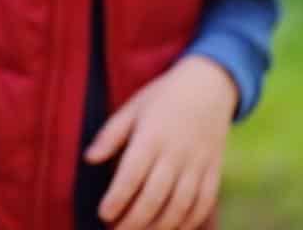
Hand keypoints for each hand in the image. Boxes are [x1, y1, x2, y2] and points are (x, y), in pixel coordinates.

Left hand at [84, 56, 237, 229]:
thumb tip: (89, 159)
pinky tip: (171, 229)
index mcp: (152, 136)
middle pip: (154, 197)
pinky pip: (203, 204)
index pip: (132, 176)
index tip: (103, 214)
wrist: (208, 87)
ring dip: (159, 226)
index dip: (117, 199)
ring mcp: (198, 165)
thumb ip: (110, 135)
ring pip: (180, 206)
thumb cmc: (162, 98)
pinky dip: (188, 222)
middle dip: (133, 221)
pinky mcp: (213, 172)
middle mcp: (176, 153)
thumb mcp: (132, 108)